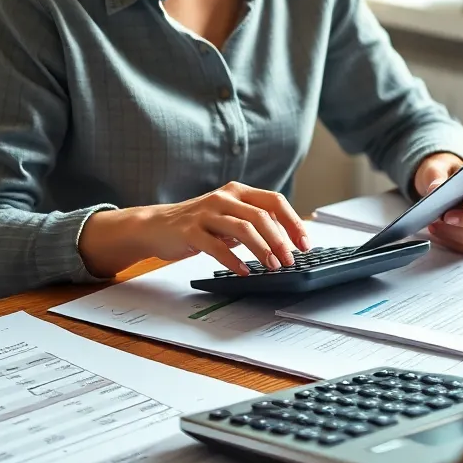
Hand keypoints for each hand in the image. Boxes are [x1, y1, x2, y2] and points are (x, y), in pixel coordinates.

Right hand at [78, 182, 310, 277]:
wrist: (156, 226)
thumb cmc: (199, 223)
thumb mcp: (229, 217)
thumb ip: (253, 222)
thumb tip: (286, 240)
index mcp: (238, 191)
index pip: (274, 201)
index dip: (293, 222)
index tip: (305, 243)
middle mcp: (224, 197)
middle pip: (261, 216)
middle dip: (280, 240)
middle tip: (290, 260)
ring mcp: (206, 213)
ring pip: (242, 228)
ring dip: (261, 249)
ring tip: (272, 266)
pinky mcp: (190, 230)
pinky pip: (216, 246)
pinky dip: (233, 260)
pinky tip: (243, 271)